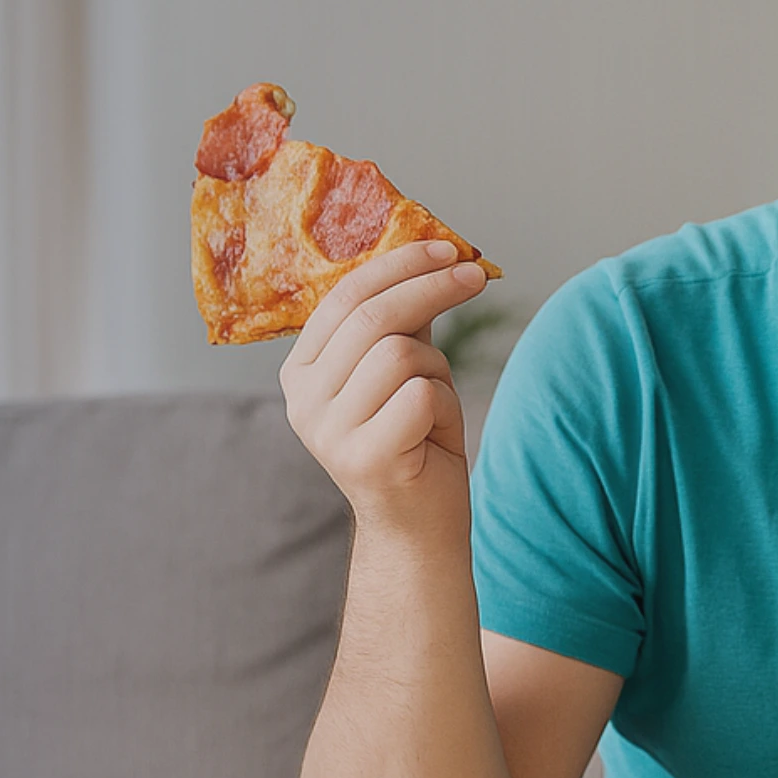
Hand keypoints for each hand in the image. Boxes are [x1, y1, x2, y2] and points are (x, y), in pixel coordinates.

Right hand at [280, 240, 487, 528]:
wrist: (419, 528)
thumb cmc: (416, 442)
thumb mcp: (403, 371)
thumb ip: (404, 320)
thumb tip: (433, 251)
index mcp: (302, 370)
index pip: (344, 296)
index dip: (398, 265)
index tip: (447, 249)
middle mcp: (303, 399)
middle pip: (374, 318)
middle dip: (432, 287)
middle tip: (475, 275)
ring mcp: (328, 431)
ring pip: (402, 355)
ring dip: (439, 370)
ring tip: (436, 403)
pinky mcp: (364, 457)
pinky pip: (422, 395)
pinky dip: (446, 406)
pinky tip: (434, 435)